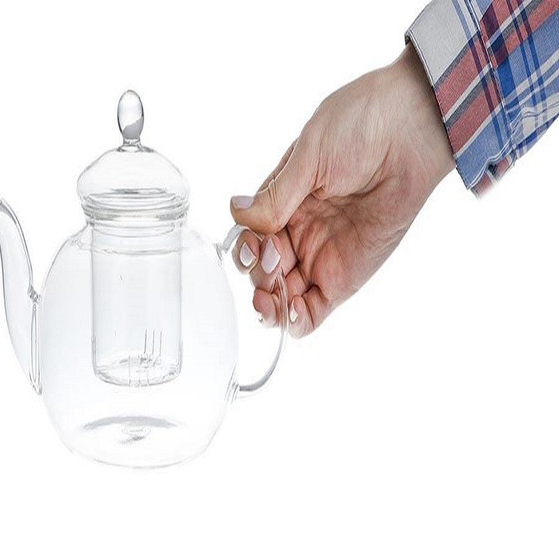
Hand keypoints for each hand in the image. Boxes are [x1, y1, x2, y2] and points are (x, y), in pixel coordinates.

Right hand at [231, 44, 454, 336]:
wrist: (415, 128)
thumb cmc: (363, 124)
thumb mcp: (310, 155)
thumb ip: (275, 196)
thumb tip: (237, 214)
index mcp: (282, 204)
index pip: (250, 239)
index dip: (246, 250)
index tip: (255, 247)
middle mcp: (298, 233)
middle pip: (262, 273)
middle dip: (258, 279)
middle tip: (270, 267)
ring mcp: (321, 257)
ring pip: (283, 296)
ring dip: (270, 306)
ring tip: (272, 303)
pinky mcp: (346, 277)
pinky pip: (314, 309)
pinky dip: (298, 321)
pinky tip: (289, 317)